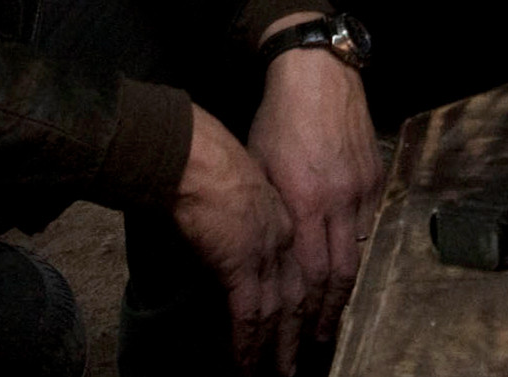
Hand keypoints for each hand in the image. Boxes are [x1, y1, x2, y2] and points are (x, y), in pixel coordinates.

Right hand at [170, 106, 299, 374]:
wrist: (196, 154)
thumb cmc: (211, 159)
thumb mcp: (245, 185)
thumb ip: (251, 213)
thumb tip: (242, 235)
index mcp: (290, 215)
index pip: (307, 266)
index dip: (310, 298)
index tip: (311, 320)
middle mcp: (285, 237)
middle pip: (301, 294)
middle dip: (301, 331)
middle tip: (300, 359)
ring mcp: (266, 252)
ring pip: (280, 311)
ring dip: (279, 348)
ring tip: (282, 372)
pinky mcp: (240, 264)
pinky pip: (248, 316)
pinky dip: (247, 346)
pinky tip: (246, 366)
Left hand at [250, 24, 383, 351]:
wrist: (318, 73)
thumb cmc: (278, 118)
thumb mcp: (259, 166)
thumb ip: (269, 211)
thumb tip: (268, 253)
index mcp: (304, 200)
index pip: (308, 272)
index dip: (306, 311)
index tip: (300, 336)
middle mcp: (338, 200)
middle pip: (339, 273)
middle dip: (330, 314)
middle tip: (321, 342)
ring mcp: (361, 188)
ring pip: (359, 252)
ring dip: (347, 289)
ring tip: (337, 315)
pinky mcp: (376, 175)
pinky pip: (370, 223)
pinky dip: (361, 249)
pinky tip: (352, 266)